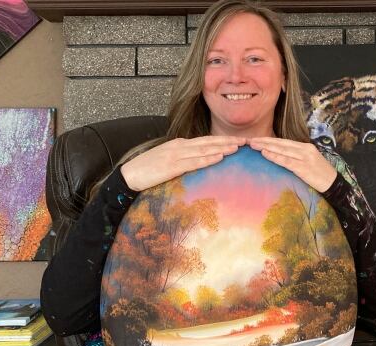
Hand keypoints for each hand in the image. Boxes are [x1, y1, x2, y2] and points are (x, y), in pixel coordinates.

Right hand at [121, 135, 245, 190]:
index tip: (239, 140)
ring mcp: (176, 155)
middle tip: (246, 141)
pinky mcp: (171, 166)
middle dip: (228, 141)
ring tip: (237, 147)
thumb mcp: (169, 162)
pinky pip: (193, 162)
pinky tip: (219, 158)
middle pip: (209, 142)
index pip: (206, 141)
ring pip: (204, 150)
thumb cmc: (148, 170)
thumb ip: (184, 160)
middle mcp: (180, 146)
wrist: (129, 175)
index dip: (223, 140)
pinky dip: (208, 159)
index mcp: (180, 145)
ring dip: (222, 148)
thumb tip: (200, 163)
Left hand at [248, 137, 337, 192]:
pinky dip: (274, 156)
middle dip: (264, 141)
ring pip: (282, 150)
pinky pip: (286, 161)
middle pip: (281, 143)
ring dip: (266, 147)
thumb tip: (280, 158)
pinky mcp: (304, 168)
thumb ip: (296, 158)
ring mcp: (305, 158)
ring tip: (254, 145)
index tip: (257, 139)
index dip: (269, 140)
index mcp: (305, 147)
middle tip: (250, 140)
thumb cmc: (320, 175)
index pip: (284, 142)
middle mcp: (305, 149)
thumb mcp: (309, 162)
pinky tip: (265, 154)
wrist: (334, 184)